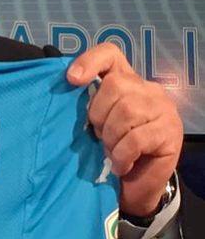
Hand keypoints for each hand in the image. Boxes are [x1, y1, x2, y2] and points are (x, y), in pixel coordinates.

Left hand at [67, 42, 182, 216]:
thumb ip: (88, 103)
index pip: (110, 54)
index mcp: (125, 79)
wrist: (136, 184)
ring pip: (127, 110)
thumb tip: (67, 88)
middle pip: (115, 84)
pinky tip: (121, 164)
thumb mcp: (96, 121)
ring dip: (111, 137)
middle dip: (98, 114)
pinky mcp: (170, 132)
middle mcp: (147, 88)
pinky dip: (122, 154)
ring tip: (111, 150)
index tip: (72, 80)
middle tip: (99, 135)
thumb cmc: (112, 147)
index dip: (89, 61)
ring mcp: (162, 108)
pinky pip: (136, 138)